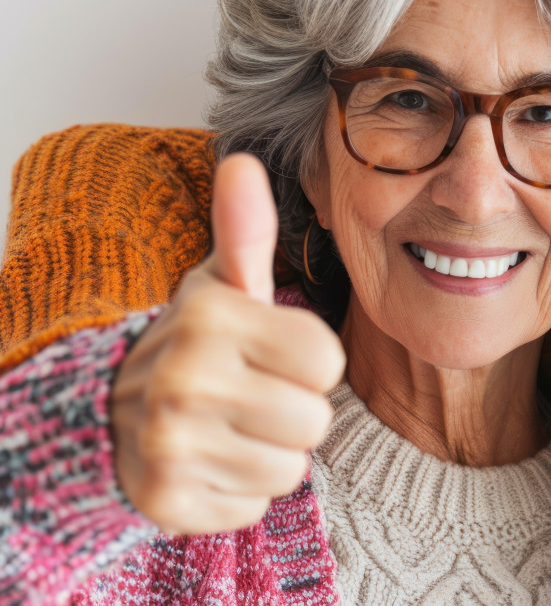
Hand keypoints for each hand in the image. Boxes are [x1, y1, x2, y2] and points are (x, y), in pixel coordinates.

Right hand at [109, 154, 345, 533]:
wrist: (106, 412)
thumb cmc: (195, 343)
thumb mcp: (219, 284)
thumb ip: (245, 230)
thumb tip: (242, 160)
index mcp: (212, 319)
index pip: (326, 360)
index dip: (308, 361)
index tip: (273, 355)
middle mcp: (185, 381)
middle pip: (315, 421)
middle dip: (293, 412)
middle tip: (252, 395)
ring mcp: (170, 446)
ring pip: (289, 469)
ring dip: (270, 454)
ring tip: (232, 428)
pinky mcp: (165, 502)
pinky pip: (252, 508)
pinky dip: (237, 491)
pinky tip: (209, 462)